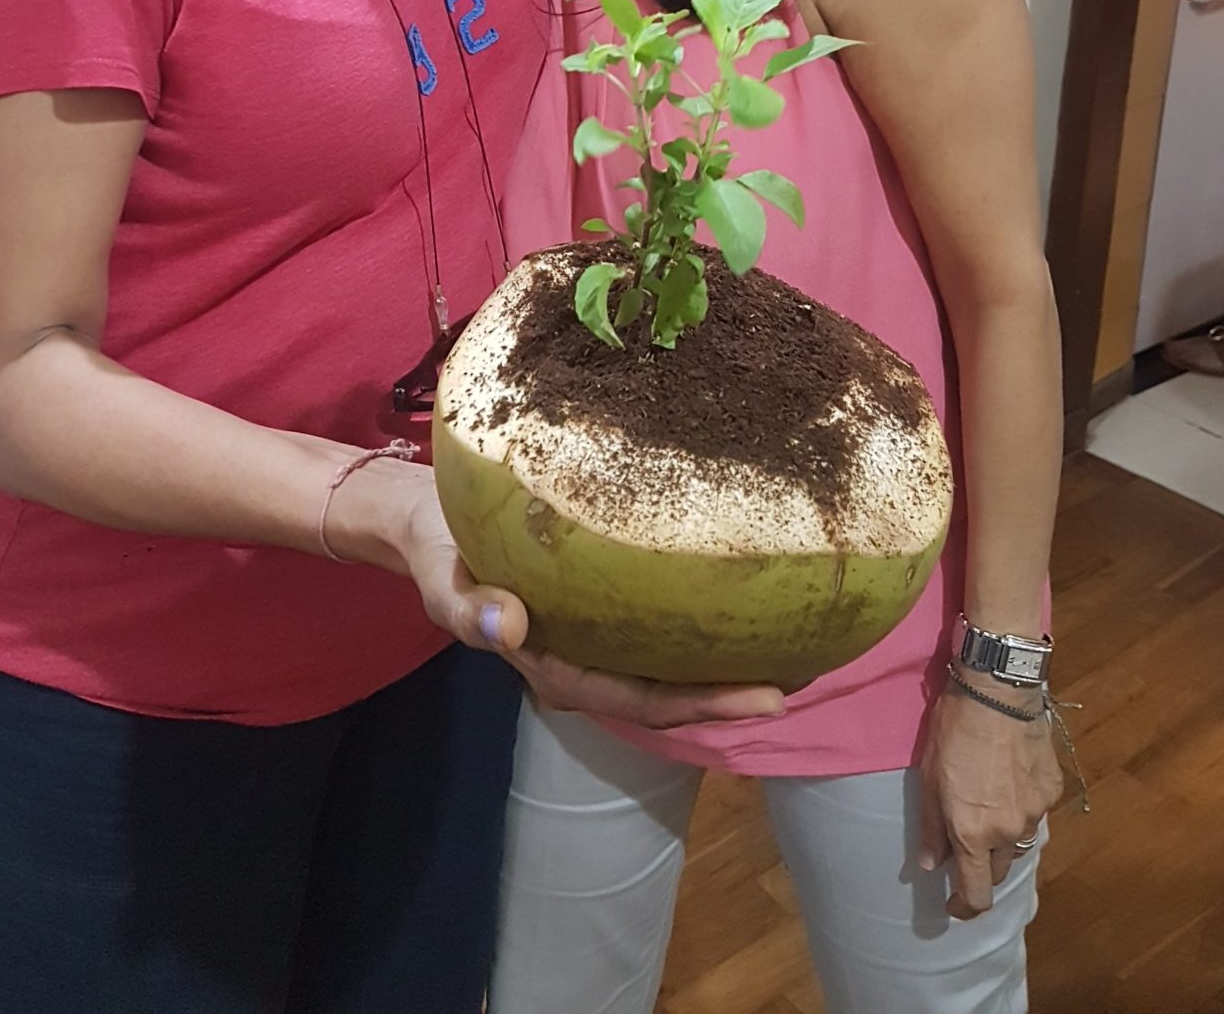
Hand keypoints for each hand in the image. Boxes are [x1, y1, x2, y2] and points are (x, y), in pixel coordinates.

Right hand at [399, 491, 784, 726]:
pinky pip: (653, 621)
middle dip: (727, 693)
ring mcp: (592, 633)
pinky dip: (696, 621)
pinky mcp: (598, 600)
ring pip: (663, 660)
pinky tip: (737, 603)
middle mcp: (583, 660)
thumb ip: (470, 612)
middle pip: (663, 690)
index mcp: (553, 667)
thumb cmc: (439, 552)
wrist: (426, 521)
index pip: (636, 699)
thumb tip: (511, 629)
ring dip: (718, 663)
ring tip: (787, 649)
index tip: (765, 695)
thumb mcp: (442, 584)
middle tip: (796, 678)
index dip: (701, 702)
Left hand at [918, 682, 1062, 919]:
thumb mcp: (929, 778)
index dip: (964, 908)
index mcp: (973, 833)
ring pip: (1020, 842)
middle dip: (982, 867)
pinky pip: (1036, 812)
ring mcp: (1035, 812)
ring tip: (989, 811)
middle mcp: (1009, 832)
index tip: (954, 906)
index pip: (977, 894)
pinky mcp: (1052, 790)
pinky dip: (1022, 809)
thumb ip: (932, 828)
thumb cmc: (954, 731)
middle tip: (967, 847)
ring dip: (1003, 839)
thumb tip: (931, 865)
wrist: (998, 692)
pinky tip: (1010, 782)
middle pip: (999, 870)